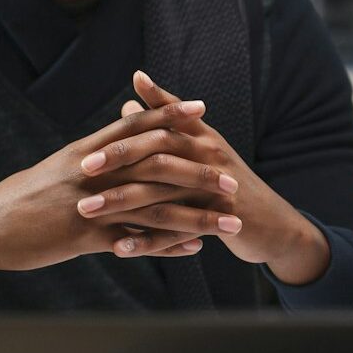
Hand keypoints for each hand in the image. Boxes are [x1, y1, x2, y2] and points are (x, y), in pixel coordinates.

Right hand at [0, 99, 238, 293]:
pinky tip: (194, 249)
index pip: (134, 126)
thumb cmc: (19, 200)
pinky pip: (134, 240)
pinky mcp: (84, 237)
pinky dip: (166, 244)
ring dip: (195, 214)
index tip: (202, 108)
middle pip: (155, 166)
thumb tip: (112, 147)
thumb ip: (89, 158)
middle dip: (197, 171)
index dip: (168, 114)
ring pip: (153, 207)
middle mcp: (92, 174)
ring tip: (229, 220)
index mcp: (84, 153)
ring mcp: (89, 205)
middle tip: (232, 177)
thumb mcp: (56, 170)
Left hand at [87, 71, 334, 283]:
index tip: (98, 128)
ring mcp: (215, 189)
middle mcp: (209, 157)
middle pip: (159, 150)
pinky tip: (118, 248)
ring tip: (87, 209)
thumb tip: (129, 104)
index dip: (129, 125)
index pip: (163, 120)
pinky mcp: (219, 219)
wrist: (269, 223)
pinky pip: (175, 231)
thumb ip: (165, 126)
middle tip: (82, 168)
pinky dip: (145, 241)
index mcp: (201, 138)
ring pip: (162, 192)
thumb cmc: (226, 182)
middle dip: (118, 159)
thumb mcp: (199, 150)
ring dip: (121, 201)